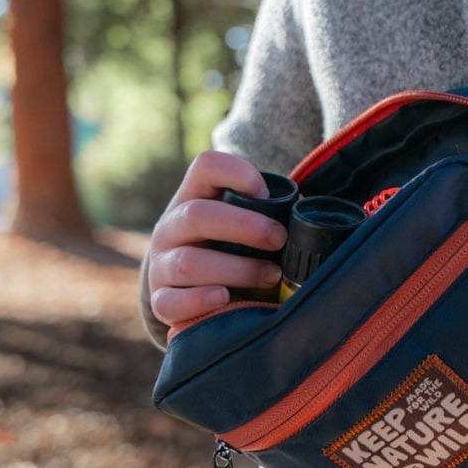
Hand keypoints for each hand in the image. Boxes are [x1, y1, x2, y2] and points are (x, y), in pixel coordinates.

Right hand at [147, 150, 287, 325]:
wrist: (183, 284)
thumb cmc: (225, 246)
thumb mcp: (238, 220)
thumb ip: (265, 212)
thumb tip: (306, 215)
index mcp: (193, 197)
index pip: (206, 166)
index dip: (238, 173)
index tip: (266, 194)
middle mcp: (171, 227)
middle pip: (197, 215)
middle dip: (245, 227)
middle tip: (279, 239)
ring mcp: (161, 265)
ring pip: (189, 263)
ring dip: (237, 270)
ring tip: (270, 276)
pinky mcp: (161, 299)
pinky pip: (170, 302)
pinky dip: (200, 301)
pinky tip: (225, 298)